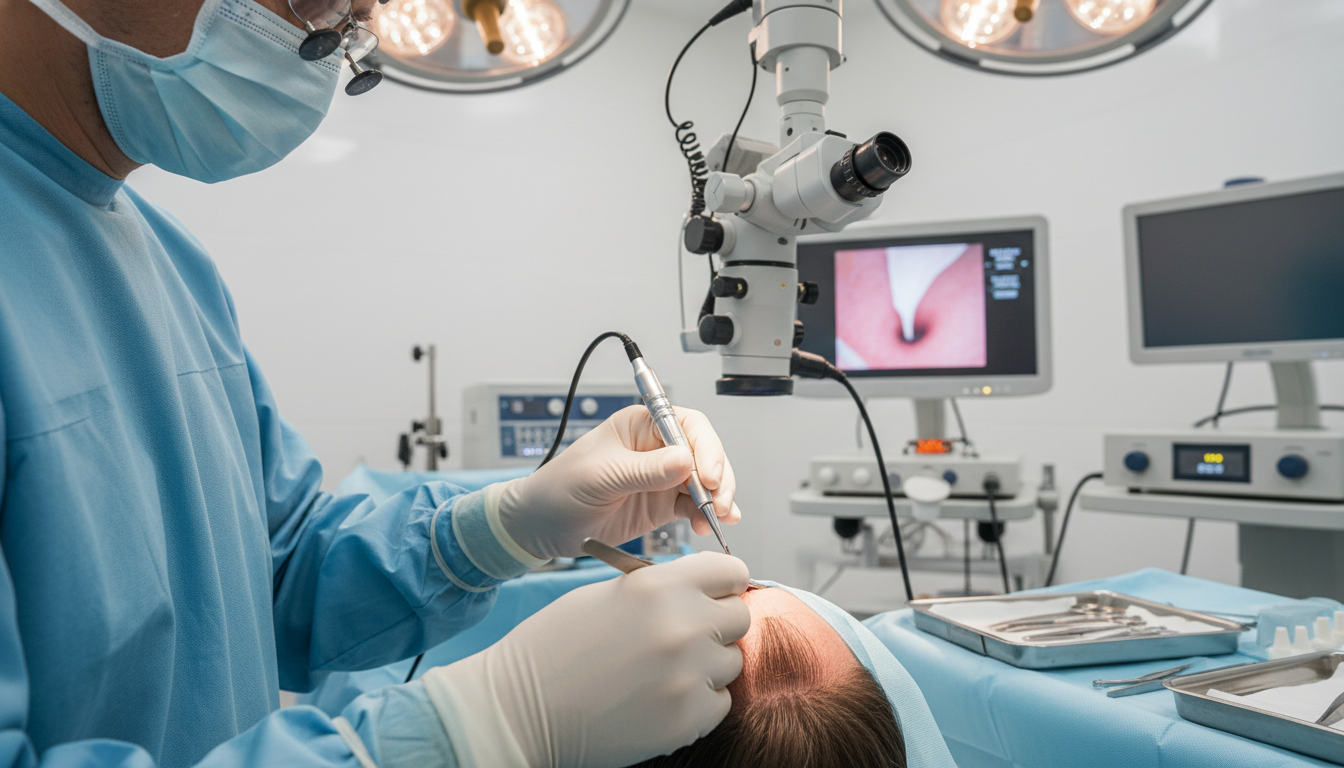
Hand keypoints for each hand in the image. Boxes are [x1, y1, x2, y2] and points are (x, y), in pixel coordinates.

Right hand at [419, 553, 751, 767]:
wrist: (519, 707)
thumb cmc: (553, 648)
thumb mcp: (607, 594)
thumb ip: (661, 588)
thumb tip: (704, 592)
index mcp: (658, 586)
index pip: (731, 571)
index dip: (724, 582)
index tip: (717, 593)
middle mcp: (681, 625)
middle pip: (740, 616)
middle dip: (717, 624)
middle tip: (687, 636)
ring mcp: (687, 675)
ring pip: (731, 662)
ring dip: (706, 666)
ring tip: (662, 671)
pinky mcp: (687, 719)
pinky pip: (719, 703)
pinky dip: (697, 702)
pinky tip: (659, 697)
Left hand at [497, 405, 739, 558]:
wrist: (540, 527)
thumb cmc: (557, 490)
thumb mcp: (599, 477)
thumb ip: (643, 470)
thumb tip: (685, 460)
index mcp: (639, 425)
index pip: (686, 425)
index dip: (705, 448)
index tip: (707, 476)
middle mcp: (655, 448)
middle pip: (704, 453)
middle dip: (717, 477)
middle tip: (718, 504)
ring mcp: (661, 477)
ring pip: (705, 481)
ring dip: (717, 498)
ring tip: (720, 518)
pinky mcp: (661, 504)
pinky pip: (693, 506)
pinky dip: (707, 515)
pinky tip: (712, 525)